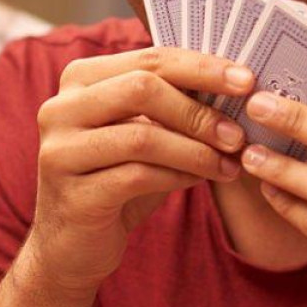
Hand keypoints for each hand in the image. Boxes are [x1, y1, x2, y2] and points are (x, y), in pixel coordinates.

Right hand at [25, 46, 253, 292]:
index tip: (246, 80)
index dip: (201, 68)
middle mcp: (60, 109)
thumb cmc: (114, 180)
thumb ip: (172, 108)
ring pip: (142, 137)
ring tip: (230, 162)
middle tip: (238, 133)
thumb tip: (235, 87)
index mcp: (79, 80)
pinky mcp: (74, 195)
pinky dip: (178, 176)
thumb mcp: (142, 134)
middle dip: (198, 111)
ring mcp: (60, 152)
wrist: (71, 246)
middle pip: (141, 89)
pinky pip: (138, 177)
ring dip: (196, 150)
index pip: (148, 59)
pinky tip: (202, 180)